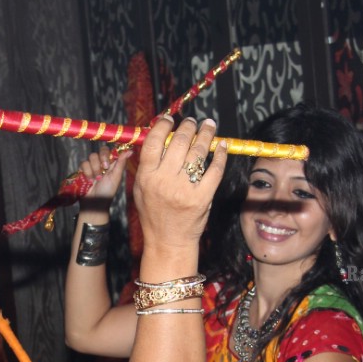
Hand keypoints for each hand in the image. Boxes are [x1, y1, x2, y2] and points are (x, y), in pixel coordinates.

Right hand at [79, 147, 129, 215]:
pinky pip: (84, 163)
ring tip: (97, 179)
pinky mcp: (84, 169)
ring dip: (95, 168)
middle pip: (102, 150)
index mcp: (113, 163)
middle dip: (102, 159)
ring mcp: (93, 165)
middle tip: (104, 168)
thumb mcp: (116, 177)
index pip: (112, 150)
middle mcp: (103, 162)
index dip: (112, 152)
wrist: (94, 202)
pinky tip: (90, 180)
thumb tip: (130, 150)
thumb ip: (121, 163)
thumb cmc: (108, 191)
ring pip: (92, 156)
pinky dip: (87, 171)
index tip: (111, 159)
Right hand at [133, 117, 226, 266]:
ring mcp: (184, 189)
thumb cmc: (153, 214)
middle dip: (188, 126)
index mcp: (146, 177)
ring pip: (198, 151)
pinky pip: (214, 170)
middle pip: (179, 142)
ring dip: (206, 134)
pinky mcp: (202, 198)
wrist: (168, 241)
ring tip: (209, 126)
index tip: (170, 119)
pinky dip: (220, 154)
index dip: (163, 125)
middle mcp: (164, 181)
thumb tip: (159, 138)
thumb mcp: (141, 190)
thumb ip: (148, 166)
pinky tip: (221, 145)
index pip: (155, 142)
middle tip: (193, 122)